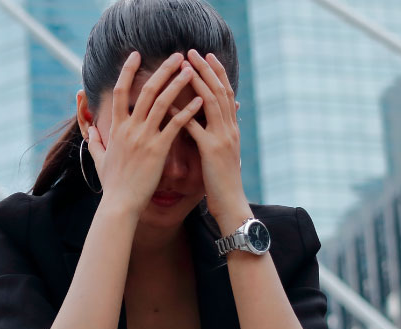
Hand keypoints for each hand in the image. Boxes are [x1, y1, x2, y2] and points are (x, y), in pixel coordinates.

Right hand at [85, 50, 203, 215]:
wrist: (120, 204)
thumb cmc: (112, 184)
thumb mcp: (99, 159)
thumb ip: (94, 140)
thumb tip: (89, 128)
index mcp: (116, 128)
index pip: (121, 91)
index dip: (128, 71)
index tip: (136, 55)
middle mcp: (130, 128)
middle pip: (147, 90)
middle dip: (162, 70)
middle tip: (177, 56)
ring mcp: (144, 138)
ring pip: (163, 102)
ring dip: (177, 83)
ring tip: (190, 70)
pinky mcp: (159, 150)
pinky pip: (176, 125)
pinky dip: (188, 111)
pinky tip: (200, 100)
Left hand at [170, 49, 246, 211]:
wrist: (231, 204)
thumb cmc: (222, 182)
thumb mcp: (222, 154)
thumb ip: (217, 135)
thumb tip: (210, 122)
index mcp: (231, 128)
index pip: (225, 93)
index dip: (216, 73)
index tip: (206, 57)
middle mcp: (229, 128)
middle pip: (220, 91)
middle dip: (207, 69)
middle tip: (194, 51)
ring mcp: (222, 137)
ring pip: (211, 102)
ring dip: (197, 81)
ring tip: (185, 66)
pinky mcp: (211, 150)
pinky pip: (195, 126)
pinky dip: (182, 112)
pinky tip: (169, 102)